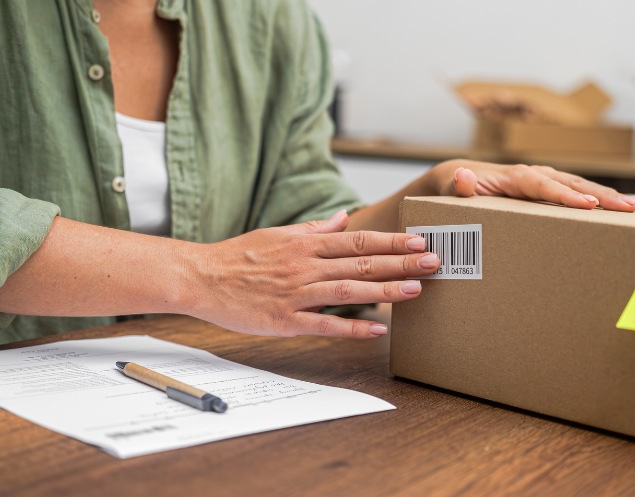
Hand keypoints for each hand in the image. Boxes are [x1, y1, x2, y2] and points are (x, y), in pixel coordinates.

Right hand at [182, 210, 438, 338]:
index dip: (390, 240)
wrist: (201, 277)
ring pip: (349, 290)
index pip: (356, 240)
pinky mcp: (285, 320)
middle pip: (361, 262)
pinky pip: (324, 324)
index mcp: (305, 244)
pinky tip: (377, 328)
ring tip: (416, 290)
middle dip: (401, 262)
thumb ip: (313, 229)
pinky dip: (352, 326)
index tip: (419, 240)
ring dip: (385, 290)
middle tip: (433, 262)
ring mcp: (296, 293)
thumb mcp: (278, 233)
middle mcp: (305, 266)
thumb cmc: (239, 255)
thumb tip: (342, 218)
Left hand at [431, 159, 634, 211]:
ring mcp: (544, 180)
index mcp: (514, 177)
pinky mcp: (549, 188)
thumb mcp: (452, 189)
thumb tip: (463, 176)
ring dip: (609, 197)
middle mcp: (534, 174)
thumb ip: (458, 186)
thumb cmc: (456, 187)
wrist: (459, 178)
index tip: (589, 206)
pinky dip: (600, 199)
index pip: (543, 186)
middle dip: (603, 196)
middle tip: (632, 209)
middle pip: (572, 185)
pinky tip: (622, 209)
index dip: (566, 196)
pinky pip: (577, 193)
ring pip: (581, 187)